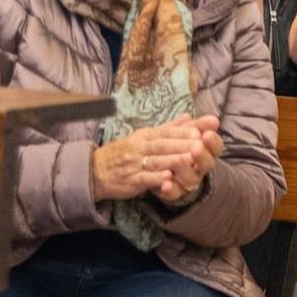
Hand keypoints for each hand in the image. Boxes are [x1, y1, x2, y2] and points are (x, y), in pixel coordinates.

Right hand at [93, 115, 222, 204]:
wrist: (95, 170)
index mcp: (146, 136)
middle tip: (201, 143)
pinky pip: (144, 178)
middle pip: (163, 144)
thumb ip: (169, 128)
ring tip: (191, 158)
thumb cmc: (124, 153)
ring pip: (156, 160)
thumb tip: (190, 116)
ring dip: (173, 159)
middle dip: (182, 143)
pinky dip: (156, 178)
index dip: (184, 130)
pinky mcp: (130, 180)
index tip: (201, 129)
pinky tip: (169, 177)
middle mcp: (140, 147)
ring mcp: (135, 163)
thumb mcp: (145, 137)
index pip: (167, 131)